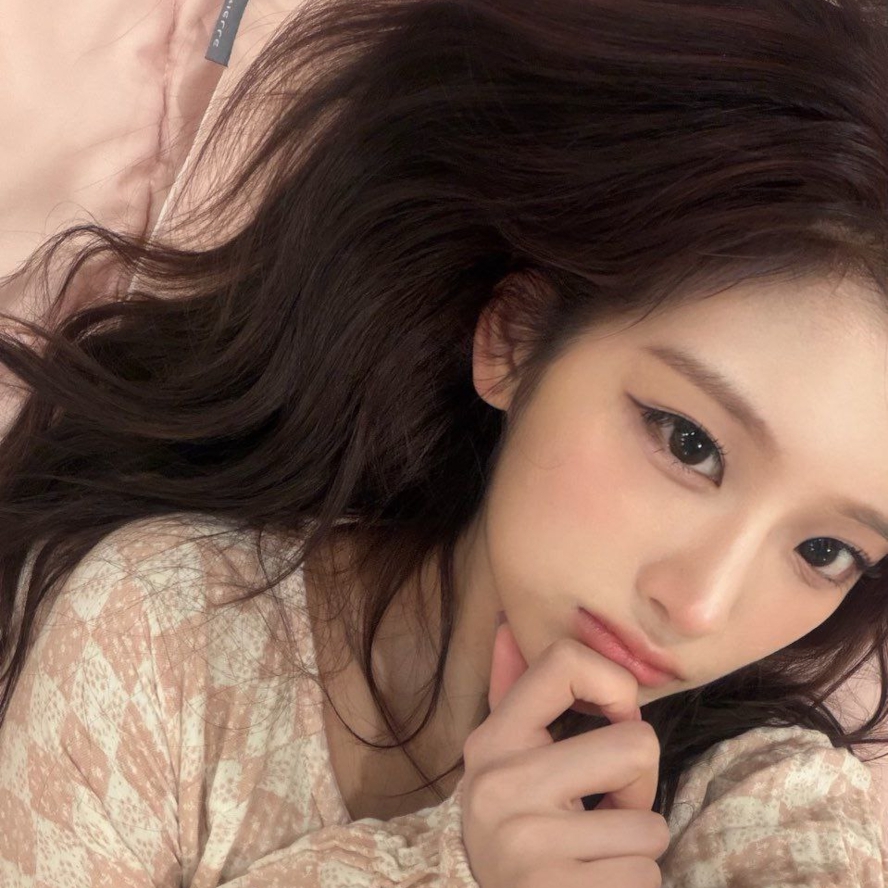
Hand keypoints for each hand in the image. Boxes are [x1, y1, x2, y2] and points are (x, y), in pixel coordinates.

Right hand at [460, 619, 669, 887]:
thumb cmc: (513, 823)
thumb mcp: (500, 760)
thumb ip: (511, 693)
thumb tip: (506, 626)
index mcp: (494, 740)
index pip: (565, 662)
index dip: (615, 685)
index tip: (614, 721)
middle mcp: (503, 784)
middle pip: (636, 744)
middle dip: (640, 784)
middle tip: (607, 807)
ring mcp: (529, 844)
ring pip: (651, 825)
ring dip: (636, 844)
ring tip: (594, 849)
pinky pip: (645, 876)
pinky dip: (631, 883)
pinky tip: (593, 880)